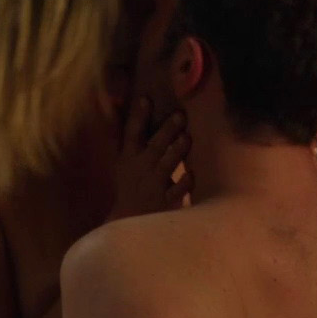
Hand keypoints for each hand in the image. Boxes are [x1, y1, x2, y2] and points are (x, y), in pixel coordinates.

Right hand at [108, 98, 191, 220]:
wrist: (128, 219)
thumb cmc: (130, 185)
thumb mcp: (125, 162)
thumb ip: (132, 138)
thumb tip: (127, 106)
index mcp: (129, 157)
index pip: (132, 133)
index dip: (139, 116)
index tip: (146, 99)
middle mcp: (142, 168)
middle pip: (155, 146)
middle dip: (167, 130)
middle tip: (180, 115)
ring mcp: (154, 185)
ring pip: (167, 165)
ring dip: (177, 151)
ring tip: (186, 137)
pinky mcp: (166, 201)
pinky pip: (177, 191)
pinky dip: (184, 183)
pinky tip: (191, 174)